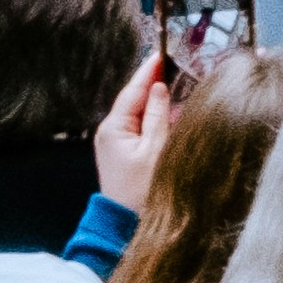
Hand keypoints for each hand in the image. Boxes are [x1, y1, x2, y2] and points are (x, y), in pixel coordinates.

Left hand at [93, 54, 172, 213]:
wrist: (126, 228)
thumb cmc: (142, 191)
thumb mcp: (154, 152)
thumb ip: (157, 117)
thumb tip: (159, 88)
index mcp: (113, 127)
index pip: (133, 91)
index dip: (148, 72)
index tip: (161, 54)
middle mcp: (110, 132)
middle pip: (134, 101)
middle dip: (152, 84)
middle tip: (172, 65)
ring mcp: (115, 144)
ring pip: (137, 115)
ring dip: (154, 102)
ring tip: (173, 83)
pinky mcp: (122, 156)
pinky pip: (138, 129)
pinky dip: (152, 120)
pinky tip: (166, 114)